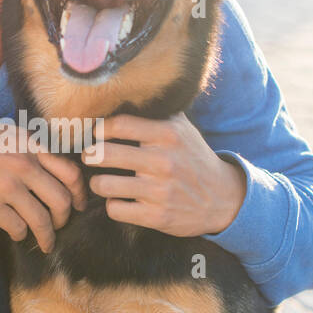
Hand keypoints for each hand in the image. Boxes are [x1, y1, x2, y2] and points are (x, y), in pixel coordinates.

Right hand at [0, 120, 87, 252]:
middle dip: (65, 219)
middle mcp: (22, 165)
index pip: (70, 173)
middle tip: (60, 226)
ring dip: (46, 236)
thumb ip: (32, 148)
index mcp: (30, 145)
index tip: (79, 205)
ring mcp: (6, 187)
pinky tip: (17, 234)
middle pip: (61, 201)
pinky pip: (17, 228)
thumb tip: (56, 169)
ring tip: (44, 242)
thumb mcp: (6, 133)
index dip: (80, 194)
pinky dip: (20, 235)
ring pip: (42, 220)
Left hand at [82, 112, 246, 237]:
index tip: (96, 134)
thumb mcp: (183, 130)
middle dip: (90, 155)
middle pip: (104, 154)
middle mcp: (164, 161)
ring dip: (97, 183)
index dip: (100, 129)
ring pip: (104, 184)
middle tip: (89, 156)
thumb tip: (123, 96)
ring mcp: (160, 191)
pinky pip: (115, 209)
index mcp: (168, 135)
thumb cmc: (193, 159)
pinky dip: (113, 205)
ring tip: (101, 181)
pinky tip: (120, 200)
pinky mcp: (157, 216)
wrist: (223, 199)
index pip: (119, 124)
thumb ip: (156, 113)